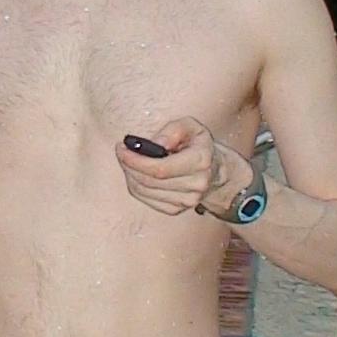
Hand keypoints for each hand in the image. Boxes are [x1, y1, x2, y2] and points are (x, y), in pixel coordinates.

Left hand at [114, 119, 251, 219]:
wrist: (216, 171)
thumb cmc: (198, 145)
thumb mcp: (191, 126)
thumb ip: (173, 130)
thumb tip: (155, 143)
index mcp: (200, 161)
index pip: (160, 168)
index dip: (135, 160)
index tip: (122, 148)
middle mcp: (196, 185)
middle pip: (149, 181)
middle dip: (129, 165)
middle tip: (121, 151)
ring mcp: (187, 201)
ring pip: (144, 191)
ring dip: (130, 175)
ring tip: (128, 160)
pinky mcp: (176, 209)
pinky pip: (146, 200)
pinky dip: (136, 186)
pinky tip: (136, 174)